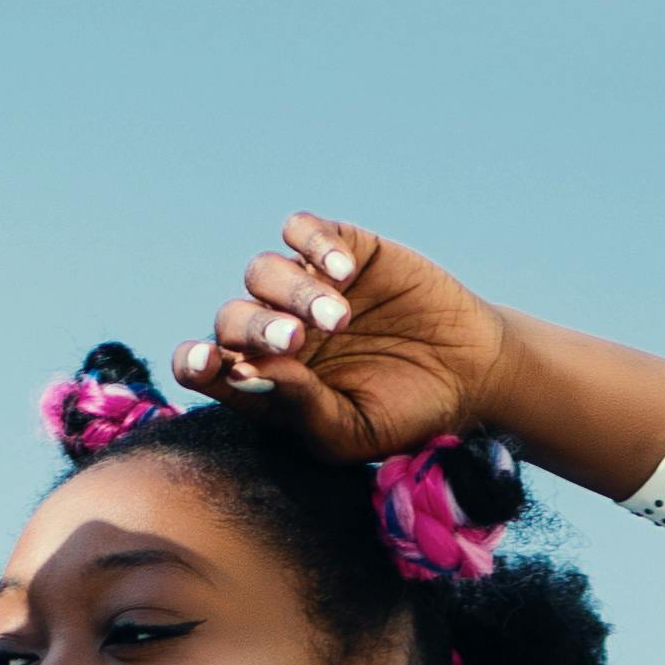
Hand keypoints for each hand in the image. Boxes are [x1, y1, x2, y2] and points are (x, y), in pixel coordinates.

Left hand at [172, 216, 516, 457]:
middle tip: (294, 341)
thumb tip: (250, 373)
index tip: (207, 364)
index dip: (196, 362)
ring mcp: (305, 287)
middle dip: (255, 327)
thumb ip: (301, 410)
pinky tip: (346, 272)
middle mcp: (275, 332)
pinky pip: (304, 231)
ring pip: (264, 271)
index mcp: (265, 383)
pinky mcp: (341, 250)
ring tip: (339, 319)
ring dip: (293, 291)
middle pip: (232, 317)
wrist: (469, 375)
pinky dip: (316, 245)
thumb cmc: (404, 415)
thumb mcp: (353, 433)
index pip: (207, 367)